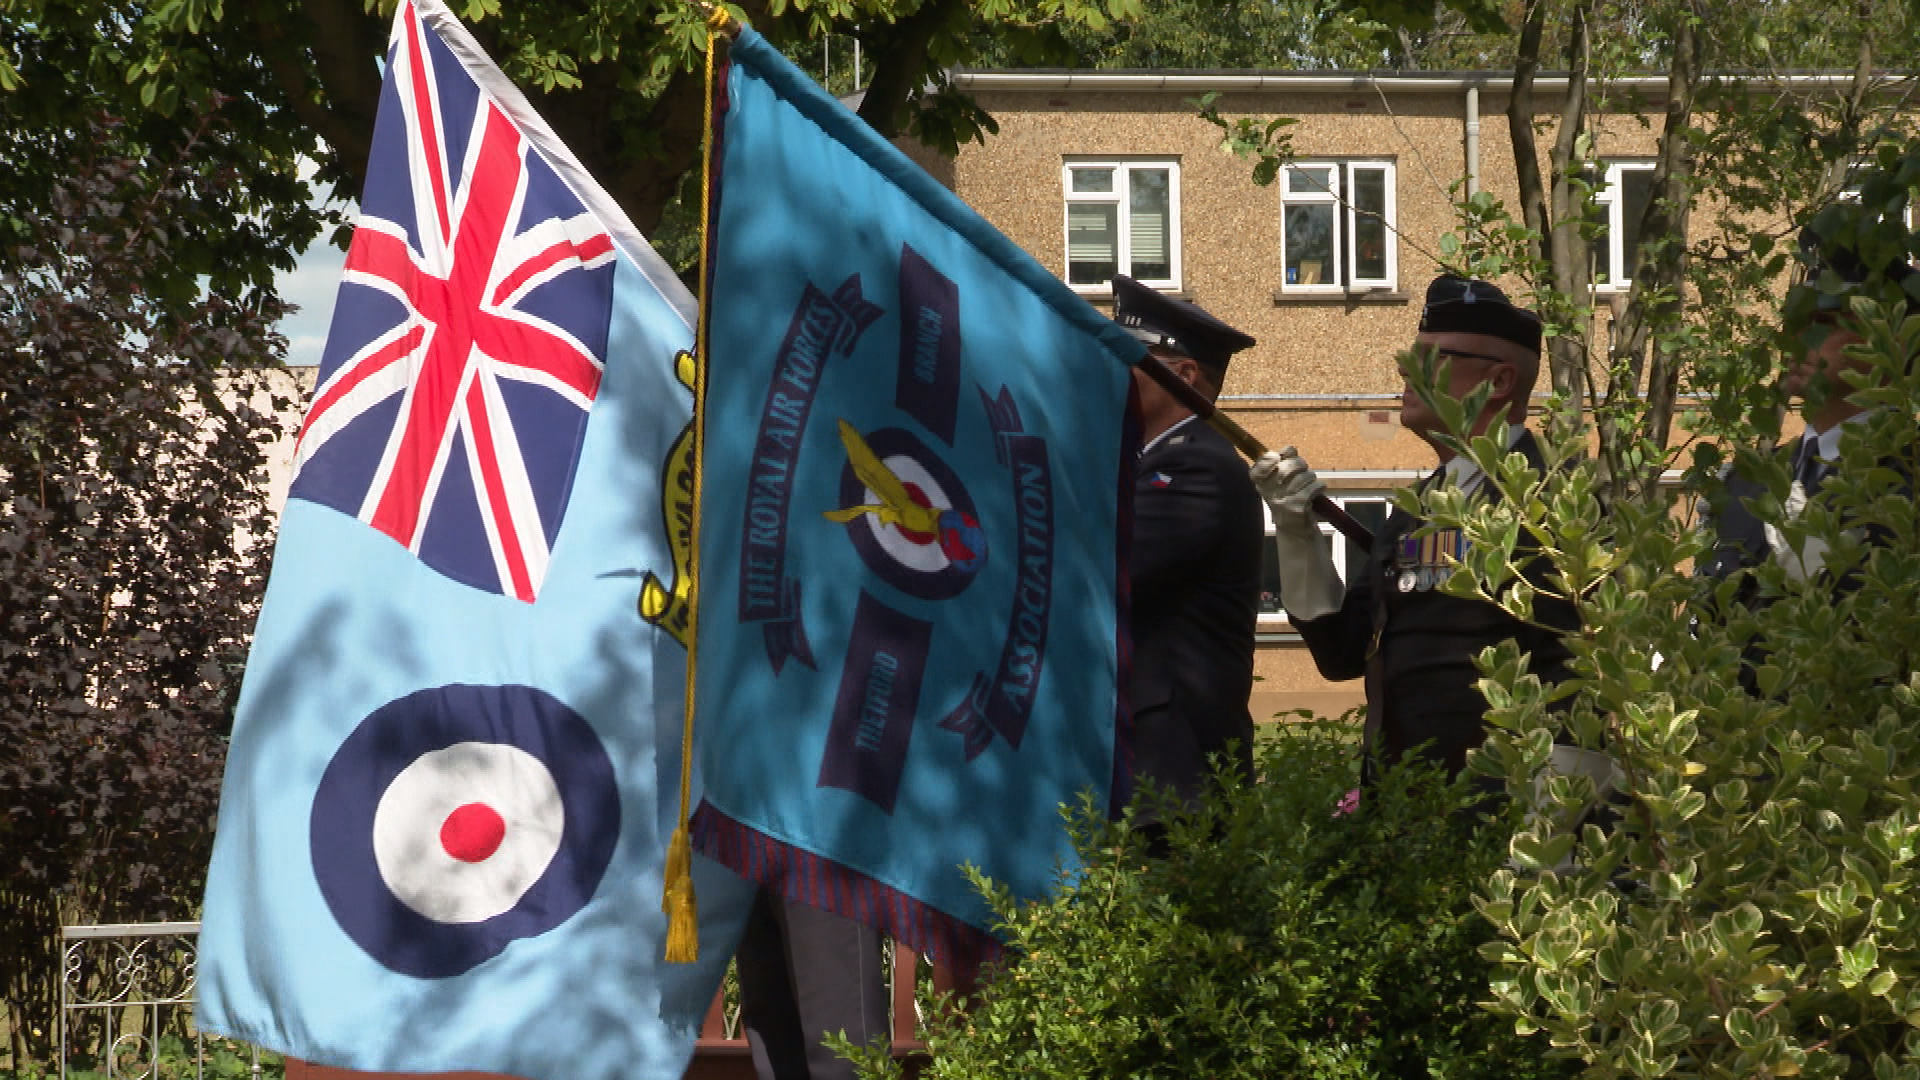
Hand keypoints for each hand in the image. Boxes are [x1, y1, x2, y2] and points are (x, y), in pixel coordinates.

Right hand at [1252, 447, 1343, 620]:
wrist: (1298, 542)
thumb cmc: (1293, 512)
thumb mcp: (1284, 489)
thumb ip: (1284, 468)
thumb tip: (1289, 448)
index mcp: (1263, 490)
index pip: (1256, 470)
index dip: (1267, 460)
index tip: (1277, 457)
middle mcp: (1269, 497)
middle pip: (1285, 466)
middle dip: (1299, 465)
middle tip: (1303, 472)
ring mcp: (1282, 504)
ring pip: (1301, 476)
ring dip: (1311, 478)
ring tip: (1311, 487)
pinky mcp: (1297, 510)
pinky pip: (1311, 488)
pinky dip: (1318, 487)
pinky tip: (1318, 493)